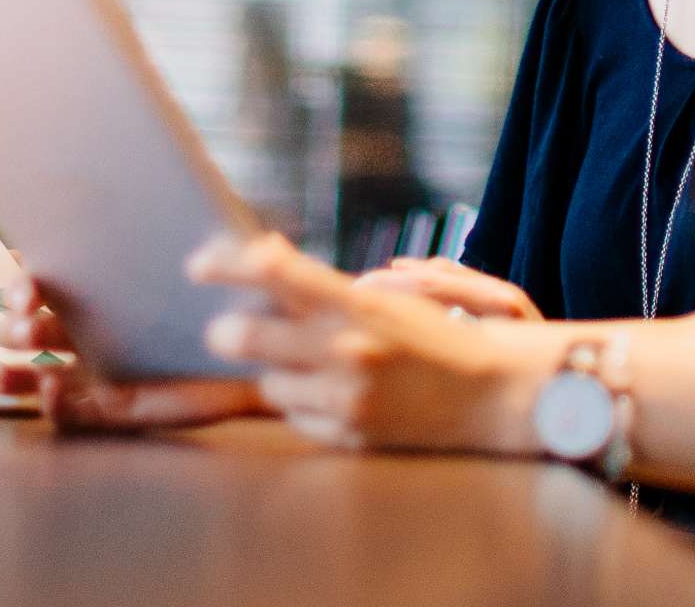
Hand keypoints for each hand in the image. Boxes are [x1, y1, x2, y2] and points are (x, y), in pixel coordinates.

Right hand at [0, 270, 266, 431]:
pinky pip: (72, 412)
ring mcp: (100, 371)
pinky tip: (50, 392)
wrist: (262, 362)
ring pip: (37, 372)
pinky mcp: (114, 409)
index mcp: (105, 286)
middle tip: (24, 326)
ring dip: (14, 371)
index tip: (26, 285)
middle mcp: (92, 327)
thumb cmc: (240, 306)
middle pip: (31, 326)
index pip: (48, 276)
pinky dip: (53, 404)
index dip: (25, 279)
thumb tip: (245, 246)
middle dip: (15, 325)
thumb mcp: (236, 269)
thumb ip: (237, 254)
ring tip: (1, 374)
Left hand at [189, 232, 544, 455]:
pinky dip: (304, 403)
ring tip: (303, 361)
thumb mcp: (391, 297)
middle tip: (225, 326)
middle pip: (242, 333)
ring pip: (267, 383)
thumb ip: (327, 284)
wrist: (497, 397)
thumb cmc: (443, 338)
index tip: (196, 263)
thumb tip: (265, 259)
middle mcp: (345, 350)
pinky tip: (335, 392)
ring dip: (274, 371)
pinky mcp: (348, 436)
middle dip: (227, 329)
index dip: (225, 263)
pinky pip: (297, 416)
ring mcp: (345, 398)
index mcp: (357, 304)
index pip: (273, 271)